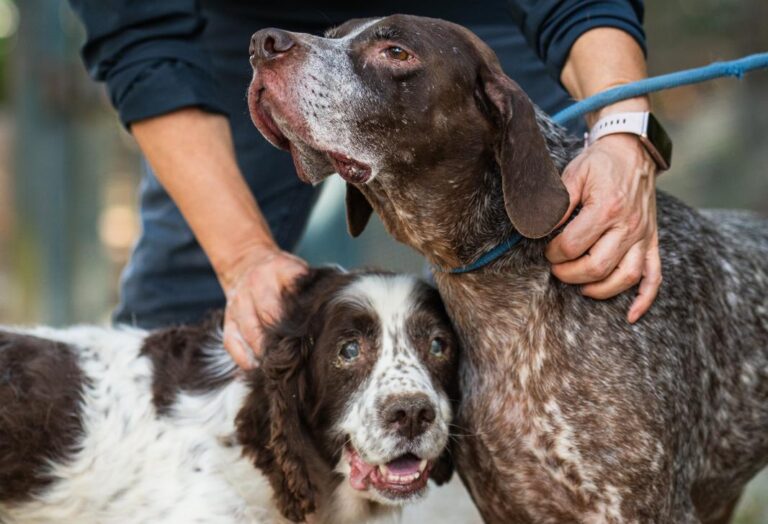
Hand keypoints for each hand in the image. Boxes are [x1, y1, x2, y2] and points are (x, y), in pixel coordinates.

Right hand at [219, 244, 307, 368]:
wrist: (247, 262)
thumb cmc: (283, 274)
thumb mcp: (301, 271)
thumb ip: (314, 289)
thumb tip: (331, 315)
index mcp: (280, 269)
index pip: (292, 294)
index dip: (302, 317)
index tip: (313, 333)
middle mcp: (256, 283)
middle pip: (269, 316)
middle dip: (284, 338)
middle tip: (299, 356)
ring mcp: (239, 302)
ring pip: (251, 332)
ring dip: (265, 351)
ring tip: (280, 365)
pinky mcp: (228, 318)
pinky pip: (232, 342)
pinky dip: (244, 358)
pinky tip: (257, 366)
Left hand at [545, 134, 661, 322]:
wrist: (632, 151)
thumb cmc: (598, 164)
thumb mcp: (573, 175)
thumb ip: (557, 203)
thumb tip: (541, 230)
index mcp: (607, 208)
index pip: (573, 246)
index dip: (554, 253)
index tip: (547, 249)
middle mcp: (629, 226)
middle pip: (597, 267)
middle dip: (569, 273)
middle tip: (556, 268)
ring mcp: (643, 236)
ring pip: (625, 277)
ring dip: (599, 289)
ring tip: (580, 286)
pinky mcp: (652, 241)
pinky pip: (654, 276)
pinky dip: (645, 299)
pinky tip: (631, 315)